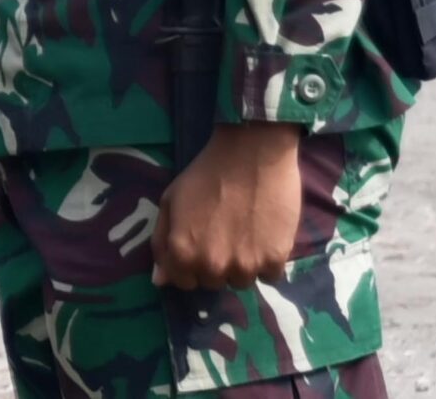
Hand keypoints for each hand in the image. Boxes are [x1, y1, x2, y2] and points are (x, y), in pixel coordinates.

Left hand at [151, 123, 302, 290]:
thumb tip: (161, 281)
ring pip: (242, 281)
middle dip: (216, 264)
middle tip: (225, 234)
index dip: (192, 263)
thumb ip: (161, 242)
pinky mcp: (274, 259)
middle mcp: (212, 266)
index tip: (203, 243)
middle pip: (214, 283)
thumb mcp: (171, 200)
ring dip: (243, 264)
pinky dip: (268, 260)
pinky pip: (269, 275)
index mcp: (182, 253)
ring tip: (247, 233)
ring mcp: (245, 266)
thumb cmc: (207, 172)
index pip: (184, 282)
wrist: (252, 152)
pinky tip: (265, 235)